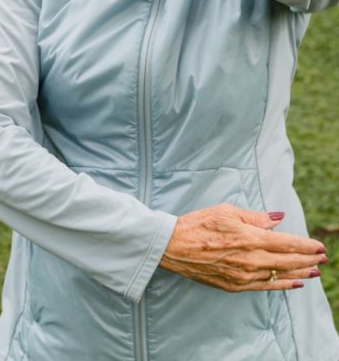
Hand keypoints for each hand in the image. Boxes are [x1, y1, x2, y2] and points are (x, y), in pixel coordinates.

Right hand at [160, 204, 325, 291]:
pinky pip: (266, 287)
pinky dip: (282, 285)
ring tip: (314, 271)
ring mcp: (243, 276)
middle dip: (308, 259)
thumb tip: (278, 219)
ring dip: (299, 273)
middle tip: (323, 258)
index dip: (306, 245)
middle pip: (287, 261)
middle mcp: (250, 260)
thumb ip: (255, 217)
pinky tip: (293, 283)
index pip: (286, 243)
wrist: (174, 246)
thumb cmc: (198, 224)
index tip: (319, 246)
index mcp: (249, 238)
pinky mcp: (235, 286)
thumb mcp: (227, 211)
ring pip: (279, 276)